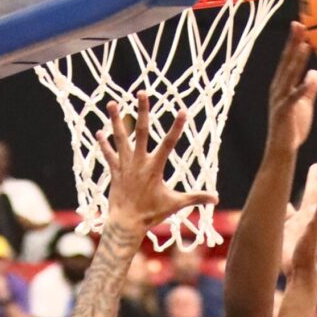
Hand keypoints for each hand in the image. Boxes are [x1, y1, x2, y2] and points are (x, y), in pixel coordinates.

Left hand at [96, 93, 217, 231]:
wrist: (126, 223)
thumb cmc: (152, 214)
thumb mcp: (176, 204)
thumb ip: (196, 198)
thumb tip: (217, 199)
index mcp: (154, 168)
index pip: (169, 144)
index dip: (177, 127)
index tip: (182, 111)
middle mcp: (138, 162)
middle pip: (141, 132)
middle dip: (142, 111)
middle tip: (142, 93)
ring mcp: (125, 166)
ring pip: (120, 138)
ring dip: (116, 120)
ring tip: (112, 103)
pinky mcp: (115, 171)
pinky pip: (108, 155)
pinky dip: (104, 144)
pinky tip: (99, 132)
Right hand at [266, 23, 316, 155]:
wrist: (283, 150)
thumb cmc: (293, 128)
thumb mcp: (305, 105)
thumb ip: (310, 88)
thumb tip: (316, 72)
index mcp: (281, 85)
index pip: (288, 60)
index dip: (293, 42)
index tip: (300, 25)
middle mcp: (278, 89)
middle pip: (286, 62)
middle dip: (292, 43)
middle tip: (299, 24)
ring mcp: (280, 100)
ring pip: (289, 76)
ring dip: (297, 60)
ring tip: (305, 44)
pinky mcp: (284, 112)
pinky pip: (294, 98)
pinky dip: (302, 88)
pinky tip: (310, 78)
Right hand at [286, 159, 316, 279]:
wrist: (301, 273)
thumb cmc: (307, 253)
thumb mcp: (314, 229)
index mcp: (313, 213)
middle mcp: (307, 217)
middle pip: (312, 192)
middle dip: (315, 178)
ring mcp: (297, 224)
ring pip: (300, 202)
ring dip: (303, 190)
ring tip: (304, 180)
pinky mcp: (288, 232)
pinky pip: (287, 216)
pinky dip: (286, 207)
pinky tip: (285, 204)